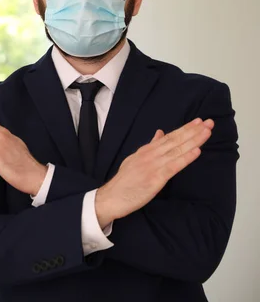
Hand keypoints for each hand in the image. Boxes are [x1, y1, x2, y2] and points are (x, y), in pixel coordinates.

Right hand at [95, 118, 213, 227]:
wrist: (111, 197)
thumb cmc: (124, 182)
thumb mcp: (135, 159)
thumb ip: (150, 147)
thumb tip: (160, 133)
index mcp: (146, 151)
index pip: (169, 137)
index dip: (185, 129)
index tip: (199, 122)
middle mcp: (150, 155)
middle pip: (175, 140)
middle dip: (193, 131)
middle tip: (209, 122)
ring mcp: (153, 166)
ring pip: (177, 150)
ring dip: (193, 141)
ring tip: (207, 132)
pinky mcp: (155, 179)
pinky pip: (174, 166)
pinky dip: (186, 158)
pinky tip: (197, 151)